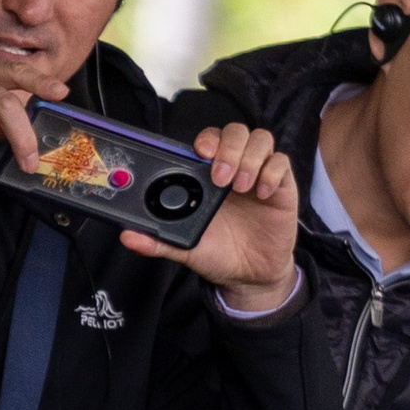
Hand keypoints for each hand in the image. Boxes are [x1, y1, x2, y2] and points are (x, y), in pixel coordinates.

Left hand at [125, 120, 300, 311]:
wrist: (249, 277)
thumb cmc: (219, 254)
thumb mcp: (186, 248)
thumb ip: (159, 241)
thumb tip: (127, 236)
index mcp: (209, 176)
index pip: (209, 140)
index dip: (207, 139)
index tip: (200, 152)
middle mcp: (235, 168)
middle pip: (236, 132)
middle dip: (228, 148)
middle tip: (221, 177)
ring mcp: (259, 175)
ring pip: (261, 139)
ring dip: (250, 157)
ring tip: (241, 187)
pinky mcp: (281, 187)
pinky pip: (282, 163)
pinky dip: (272, 172)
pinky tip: (263, 192)